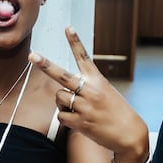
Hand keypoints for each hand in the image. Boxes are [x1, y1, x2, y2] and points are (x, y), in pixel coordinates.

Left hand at [31, 27, 148, 162]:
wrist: (130, 134)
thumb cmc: (117, 112)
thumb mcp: (106, 93)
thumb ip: (86, 89)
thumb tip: (64, 93)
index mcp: (97, 80)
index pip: (84, 57)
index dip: (75, 41)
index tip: (67, 27)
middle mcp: (90, 90)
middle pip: (62, 75)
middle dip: (45, 65)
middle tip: (32, 55)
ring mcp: (84, 106)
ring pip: (59, 98)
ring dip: (63, 103)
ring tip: (78, 109)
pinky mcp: (80, 122)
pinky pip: (61, 116)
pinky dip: (66, 118)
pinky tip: (79, 121)